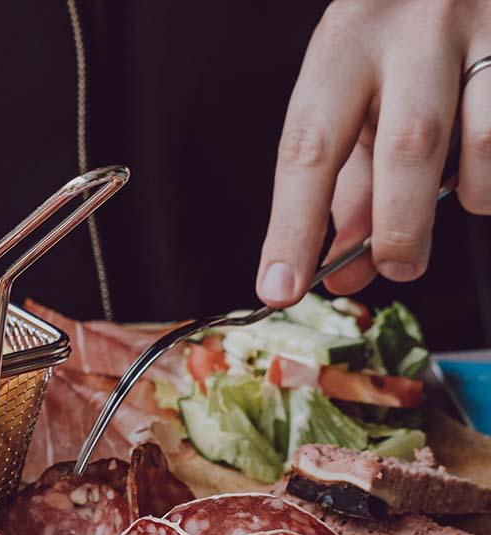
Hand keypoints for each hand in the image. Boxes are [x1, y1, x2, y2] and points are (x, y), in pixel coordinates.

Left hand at [256, 0, 490, 305]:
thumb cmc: (392, 33)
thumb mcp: (352, 87)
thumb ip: (344, 177)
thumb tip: (339, 260)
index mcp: (345, 44)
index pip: (309, 148)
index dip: (292, 227)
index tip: (281, 286)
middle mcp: (413, 32)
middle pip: (405, 149)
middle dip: (397, 227)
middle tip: (395, 268)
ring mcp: (483, 31)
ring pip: (481, 144)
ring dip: (466, 197)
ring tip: (451, 201)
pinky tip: (478, 169)